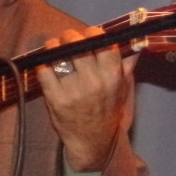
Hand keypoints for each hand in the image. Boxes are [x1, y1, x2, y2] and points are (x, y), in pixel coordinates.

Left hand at [36, 26, 137, 172]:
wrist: (93, 142)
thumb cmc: (109, 111)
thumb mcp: (125, 88)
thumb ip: (127, 63)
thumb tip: (133, 38)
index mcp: (113, 76)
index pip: (102, 42)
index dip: (93, 32)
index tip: (88, 35)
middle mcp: (93, 81)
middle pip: (77, 44)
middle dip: (70, 36)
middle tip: (68, 39)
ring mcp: (72, 90)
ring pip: (58, 55)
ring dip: (53, 46)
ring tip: (53, 47)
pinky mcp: (55, 98)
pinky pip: (44, 71)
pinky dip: (43, 63)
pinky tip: (46, 63)